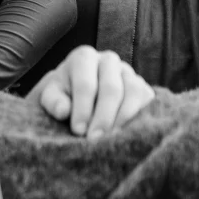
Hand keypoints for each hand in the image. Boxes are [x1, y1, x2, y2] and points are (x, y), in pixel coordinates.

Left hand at [36, 46, 153, 137]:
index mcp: (84, 58)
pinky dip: (138, 118)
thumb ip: (54, 102)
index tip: (78, 131)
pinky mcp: (143, 86)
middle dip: (103, 117)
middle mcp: (108, 60)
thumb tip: (63, 111)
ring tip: (111, 139)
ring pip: (133, 92)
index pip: (85, 84)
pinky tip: (126, 133)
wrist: (79, 92)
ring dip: (122, 119)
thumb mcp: (52, 96)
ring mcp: (128, 72)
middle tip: (94, 140)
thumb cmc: (64, 95)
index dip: (82, 109)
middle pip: (111, 89)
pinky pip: (147, 100)